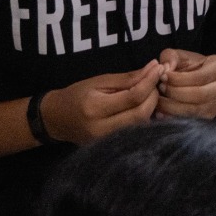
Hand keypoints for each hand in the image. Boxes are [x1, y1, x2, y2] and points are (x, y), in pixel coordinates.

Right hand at [41, 61, 162, 143]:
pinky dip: (144, 118)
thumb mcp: (99, 81)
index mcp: (95, 108)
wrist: (57, 119)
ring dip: (151, 107)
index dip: (150, 82)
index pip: (133, 97)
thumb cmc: (78, 95)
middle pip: (141, 114)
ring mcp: (107, 141)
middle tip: (154, 82)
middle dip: (153, 96)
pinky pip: (136, 132)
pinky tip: (143, 106)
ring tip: (149, 92)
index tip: (158, 68)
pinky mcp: (111, 147)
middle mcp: (101, 129)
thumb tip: (153, 67)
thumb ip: (127, 78)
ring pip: (141, 125)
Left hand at [154, 48, 215, 118]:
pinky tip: (161, 111)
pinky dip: (173, 115)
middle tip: (160, 88)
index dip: (179, 78)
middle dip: (175, 92)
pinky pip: (190, 118)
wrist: (205, 81)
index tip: (163, 76)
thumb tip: (165, 68)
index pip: (200, 76)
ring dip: (172, 106)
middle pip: (199, 94)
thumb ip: (171, 57)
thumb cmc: (192, 65)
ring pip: (194, 109)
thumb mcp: (182, 56)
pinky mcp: (209, 115)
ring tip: (158, 99)